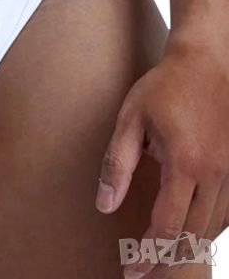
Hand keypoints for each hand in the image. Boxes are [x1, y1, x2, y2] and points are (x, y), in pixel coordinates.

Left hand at [96, 41, 228, 277]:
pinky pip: (226, 213)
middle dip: (167, 262)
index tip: (131, 273)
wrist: (205, 63)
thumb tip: (105, 206)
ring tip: (163, 263)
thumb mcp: (130, 120)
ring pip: (213, 229)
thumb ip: (117, 164)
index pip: (167, 225)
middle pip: (193, 236)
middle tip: (142, 276)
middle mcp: (216, 174)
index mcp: (185, 163)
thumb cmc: (163, 88)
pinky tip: (191, 236)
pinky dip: (208, 232)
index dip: (147, 254)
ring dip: (188, 250)